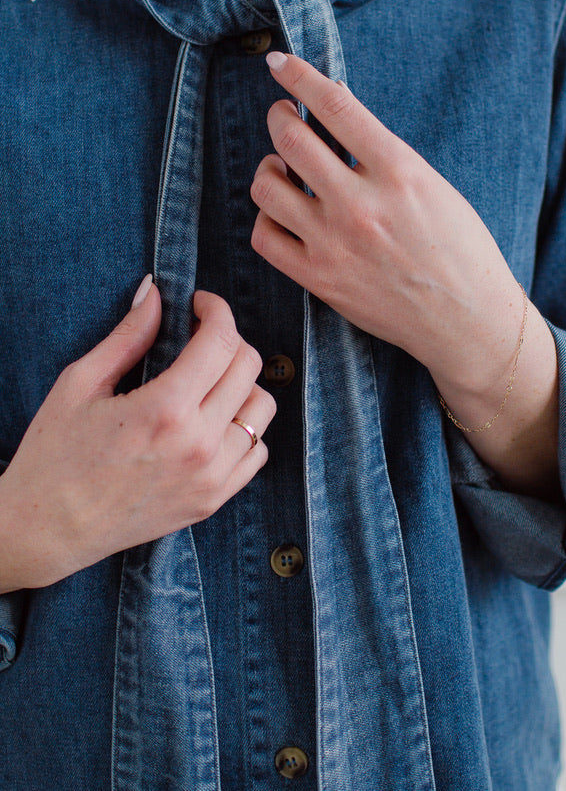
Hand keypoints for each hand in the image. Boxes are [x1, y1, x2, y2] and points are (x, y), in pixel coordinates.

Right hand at [0, 280, 273, 592]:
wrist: (46, 529)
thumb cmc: (55, 455)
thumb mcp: (81, 383)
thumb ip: (128, 335)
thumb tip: (155, 292)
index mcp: (166, 409)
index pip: (221, 340)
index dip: (216, 309)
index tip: (199, 304)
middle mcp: (199, 444)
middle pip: (248, 367)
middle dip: (228, 338)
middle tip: (199, 337)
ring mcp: (211, 477)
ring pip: (262, 408)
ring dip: (241, 383)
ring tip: (207, 381)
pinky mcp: (213, 501)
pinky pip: (257, 451)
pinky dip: (244, 427)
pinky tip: (212, 420)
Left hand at [250, 52, 520, 396]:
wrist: (466, 320)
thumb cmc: (460, 249)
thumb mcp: (433, 185)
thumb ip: (383, 153)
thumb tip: (336, 112)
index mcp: (398, 171)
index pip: (334, 106)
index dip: (299, 76)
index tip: (278, 62)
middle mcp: (360, 205)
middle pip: (290, 139)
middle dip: (279, 117)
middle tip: (283, 116)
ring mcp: (334, 244)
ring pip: (266, 187)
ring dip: (269, 168)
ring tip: (283, 170)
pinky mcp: (319, 279)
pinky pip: (264, 236)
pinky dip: (267, 217)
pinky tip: (283, 213)